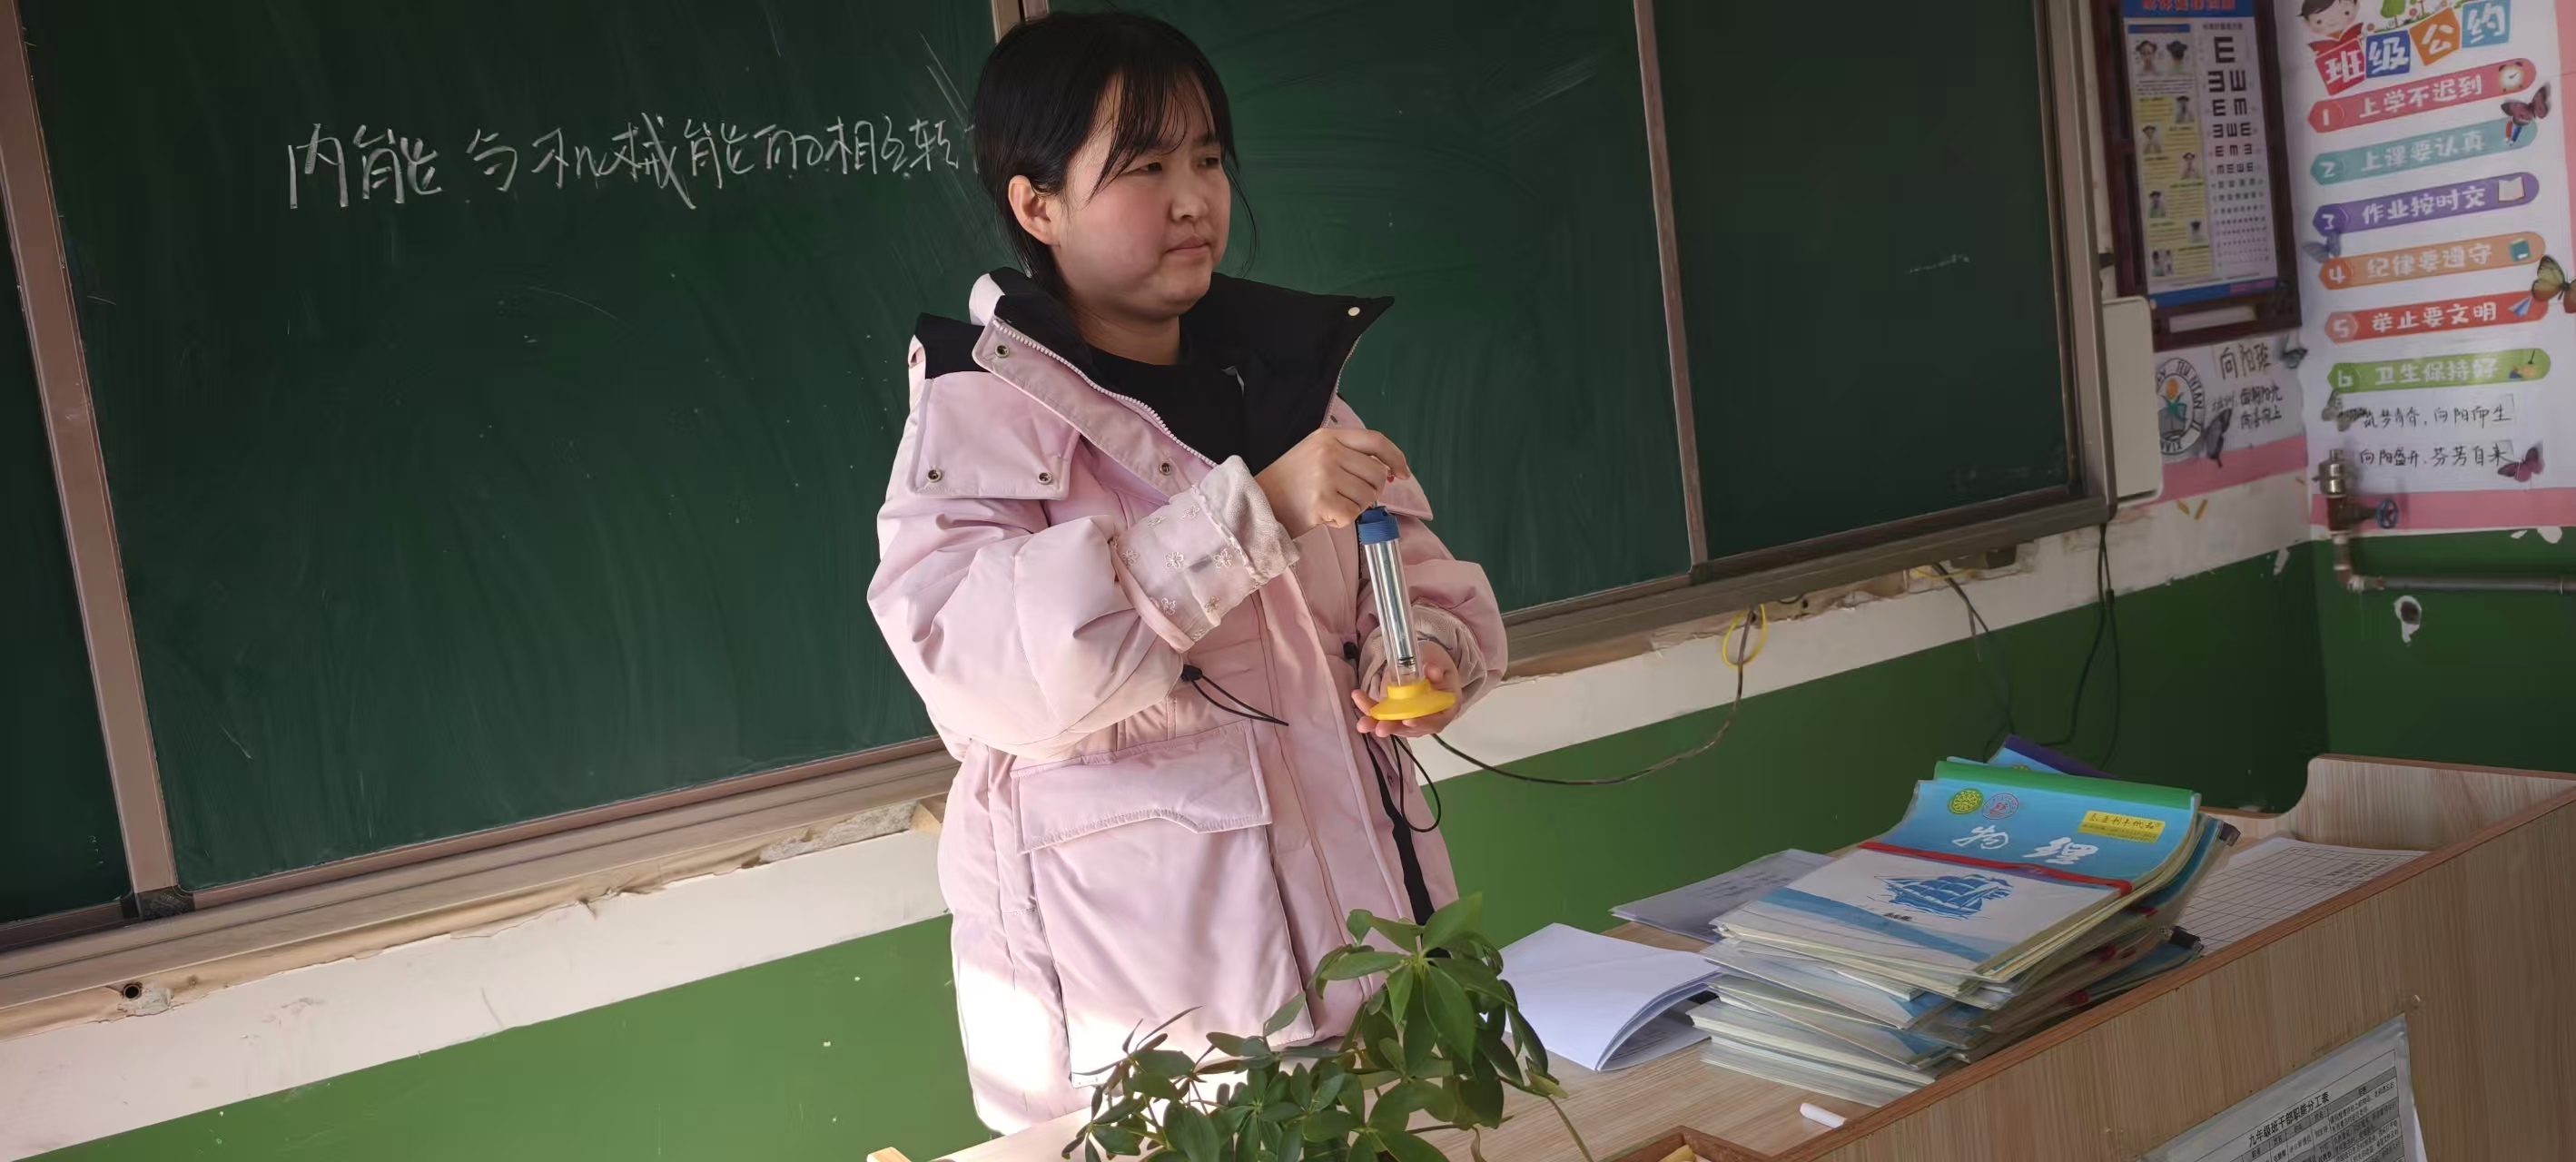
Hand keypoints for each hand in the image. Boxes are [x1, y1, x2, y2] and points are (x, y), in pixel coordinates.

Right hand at [1255, 428, 1410, 538]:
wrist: (1255, 504)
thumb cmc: (1287, 483)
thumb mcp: (1314, 454)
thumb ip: (1348, 456)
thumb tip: (1390, 471)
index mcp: (1327, 437)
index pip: (1375, 441)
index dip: (1395, 457)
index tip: (1404, 473)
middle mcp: (1328, 452)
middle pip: (1377, 473)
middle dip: (1372, 490)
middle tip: (1351, 498)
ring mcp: (1325, 476)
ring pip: (1368, 497)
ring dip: (1355, 507)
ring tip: (1330, 505)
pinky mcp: (1323, 501)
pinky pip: (1353, 515)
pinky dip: (1342, 521)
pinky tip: (1323, 515)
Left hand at [1350, 639, 1460, 738]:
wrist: (1428, 664)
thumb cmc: (1437, 663)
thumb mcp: (1439, 660)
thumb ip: (1436, 666)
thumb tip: (1433, 672)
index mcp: (1446, 707)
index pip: (1436, 721)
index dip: (1422, 724)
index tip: (1408, 721)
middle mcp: (1429, 717)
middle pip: (1411, 728)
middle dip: (1394, 728)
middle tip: (1379, 729)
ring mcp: (1411, 717)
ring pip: (1395, 725)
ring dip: (1377, 724)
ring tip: (1362, 723)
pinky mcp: (1397, 712)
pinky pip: (1383, 714)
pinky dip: (1370, 709)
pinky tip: (1358, 699)